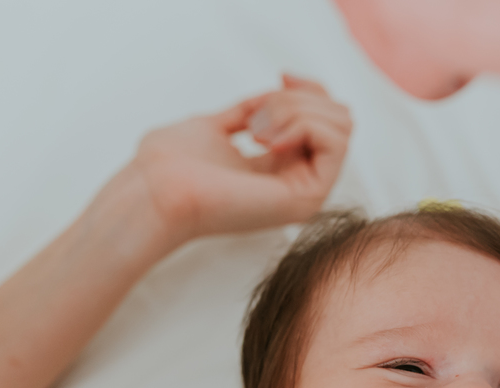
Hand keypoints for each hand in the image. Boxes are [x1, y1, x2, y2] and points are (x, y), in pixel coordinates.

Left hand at [128, 74, 351, 243]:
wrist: (159, 191)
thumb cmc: (174, 165)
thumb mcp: (218, 125)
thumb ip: (250, 111)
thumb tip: (281, 89)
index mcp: (279, 168)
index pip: (326, 117)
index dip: (309, 88)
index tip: (279, 77)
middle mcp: (299, 181)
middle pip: (339, 117)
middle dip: (298, 100)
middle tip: (255, 119)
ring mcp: (308, 192)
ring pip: (340, 125)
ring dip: (295, 112)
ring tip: (256, 131)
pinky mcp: (309, 197)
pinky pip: (335, 141)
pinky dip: (302, 125)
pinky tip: (267, 139)